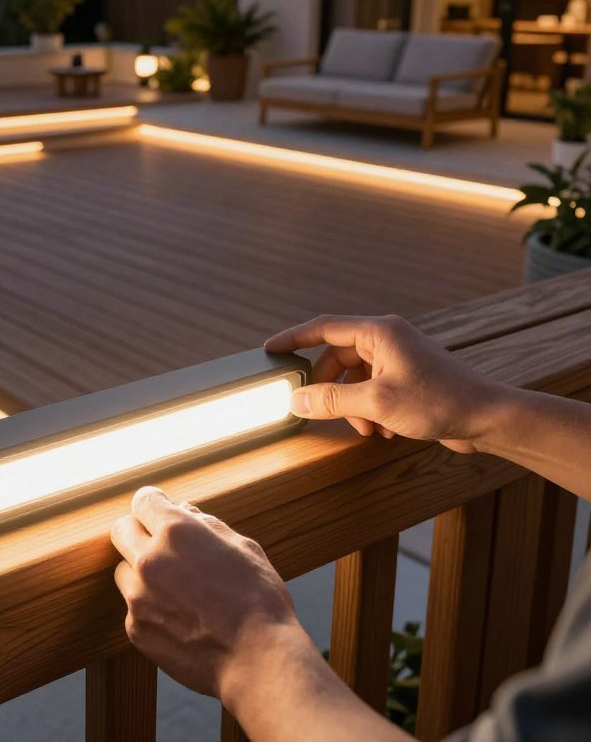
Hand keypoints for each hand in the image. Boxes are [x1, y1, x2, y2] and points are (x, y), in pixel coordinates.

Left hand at [111, 485, 300, 696]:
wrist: (258, 660)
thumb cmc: (258, 600)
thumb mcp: (241, 547)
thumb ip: (206, 525)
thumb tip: (184, 511)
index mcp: (176, 532)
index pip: (143, 500)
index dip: (154, 504)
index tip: (160, 510)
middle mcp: (149, 559)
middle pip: (122, 530)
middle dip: (139, 532)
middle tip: (162, 546)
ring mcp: (138, 597)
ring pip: (123, 570)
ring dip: (140, 572)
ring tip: (174, 588)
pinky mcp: (136, 629)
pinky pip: (132, 607)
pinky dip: (149, 608)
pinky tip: (179, 618)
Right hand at [265, 314, 498, 452]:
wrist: (487, 417)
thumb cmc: (438, 400)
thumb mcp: (376, 403)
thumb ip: (332, 400)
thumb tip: (296, 401)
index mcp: (378, 331)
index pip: (323, 327)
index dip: (293, 338)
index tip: (270, 350)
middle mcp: (387, 338)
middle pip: (338, 358)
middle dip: (332, 389)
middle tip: (322, 411)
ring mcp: (398, 357)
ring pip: (355, 378)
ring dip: (354, 406)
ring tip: (368, 428)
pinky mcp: (407, 377)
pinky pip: (373, 389)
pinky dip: (371, 410)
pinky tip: (386, 430)